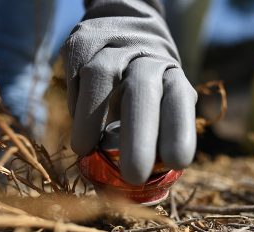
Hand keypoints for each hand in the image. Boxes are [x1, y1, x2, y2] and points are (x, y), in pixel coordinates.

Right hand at [62, 0, 196, 184]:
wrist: (127, 23)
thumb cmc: (145, 79)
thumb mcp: (160, 99)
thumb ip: (153, 133)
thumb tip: (133, 186)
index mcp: (171, 73)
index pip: (178, 99)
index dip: (178, 130)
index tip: (176, 163)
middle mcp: (145, 55)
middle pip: (142, 90)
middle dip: (138, 134)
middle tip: (133, 174)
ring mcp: (112, 44)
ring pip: (100, 76)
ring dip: (90, 117)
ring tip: (84, 149)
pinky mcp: (82, 41)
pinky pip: (75, 73)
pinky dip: (74, 102)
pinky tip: (78, 122)